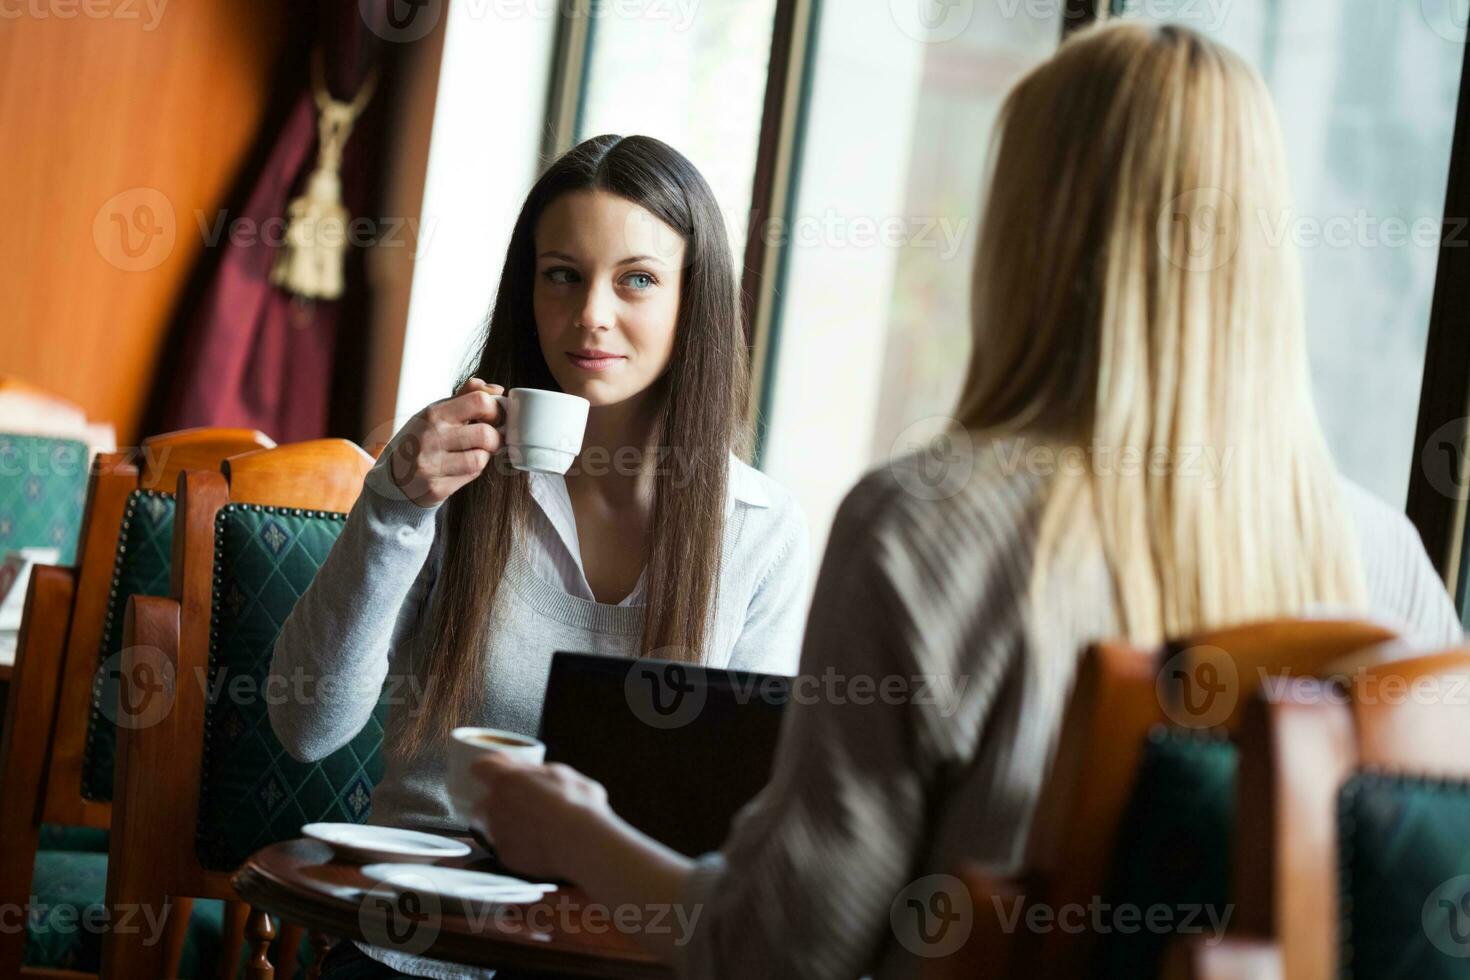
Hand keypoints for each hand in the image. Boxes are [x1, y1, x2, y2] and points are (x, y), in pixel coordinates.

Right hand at [386, 378, 504, 506]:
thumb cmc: (421, 439)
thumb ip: (466, 396)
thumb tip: (497, 389)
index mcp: (434, 414)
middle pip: (486, 434)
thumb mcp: (436, 412)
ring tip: (473, 453)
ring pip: (481, 459)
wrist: (394, 477)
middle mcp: (431, 438)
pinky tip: (461, 467)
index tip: (495, 417)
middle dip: (496, 438)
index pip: (480, 402)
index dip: (496, 410)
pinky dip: (472, 471)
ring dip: (484, 456)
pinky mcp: (436, 488)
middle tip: (491, 440)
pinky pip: (471, 477)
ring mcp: (432, 465)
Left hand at [469, 755, 611, 880]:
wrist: (582, 844)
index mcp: (507, 779)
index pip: (480, 767)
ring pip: (490, 827)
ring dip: (503, 826)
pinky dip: (517, 847)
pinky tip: (537, 846)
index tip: (499, 773)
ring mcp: (497, 832)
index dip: (489, 769)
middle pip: (480, 803)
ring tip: (530, 829)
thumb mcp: (562, 774)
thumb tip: (530, 770)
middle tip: (521, 806)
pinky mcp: (506, 856)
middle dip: (494, 804)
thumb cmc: (577, 805)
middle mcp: (494, 805)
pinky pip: (505, 848)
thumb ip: (538, 771)